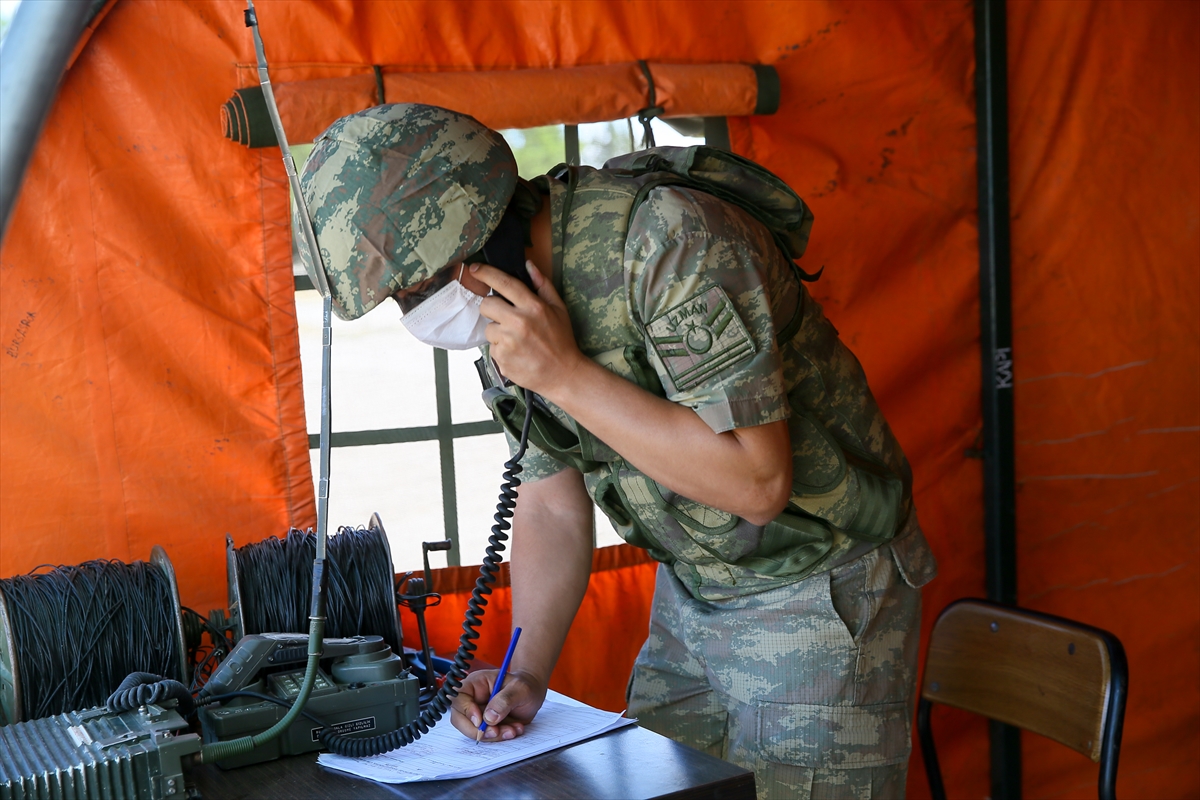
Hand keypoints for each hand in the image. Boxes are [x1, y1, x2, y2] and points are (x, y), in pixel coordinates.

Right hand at [450, 668, 546, 741]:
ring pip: (472, 731)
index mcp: (475, 683)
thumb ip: (505, 700)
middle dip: (476, 730)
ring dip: (492, 736)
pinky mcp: (485, 726)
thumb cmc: (525, 686)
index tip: (480, 721)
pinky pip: (485, 736)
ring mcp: (477, 714)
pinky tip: (514, 730)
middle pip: (459, 719)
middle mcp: (472, 699)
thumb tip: (489, 718)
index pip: (459, 698)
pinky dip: (499, 738)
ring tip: (513, 730)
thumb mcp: (520, 689)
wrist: (532, 694)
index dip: (466, 711)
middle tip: (496, 732)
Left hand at [473, 261, 587, 399]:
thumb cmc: (561, 340)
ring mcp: (508, 342)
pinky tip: (516, 353)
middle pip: (486, 305)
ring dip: (498, 332)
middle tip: (504, 316)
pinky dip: (501, 350)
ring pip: (488, 329)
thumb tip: (528, 265)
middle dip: (491, 308)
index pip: (503, 283)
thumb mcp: (559, 309)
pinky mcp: (501, 358)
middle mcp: (518, 323)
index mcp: (533, 307)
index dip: (486, 273)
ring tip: (516, 340)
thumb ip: (543, 285)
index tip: (474, 269)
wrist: (562, 374)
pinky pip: (492, 348)